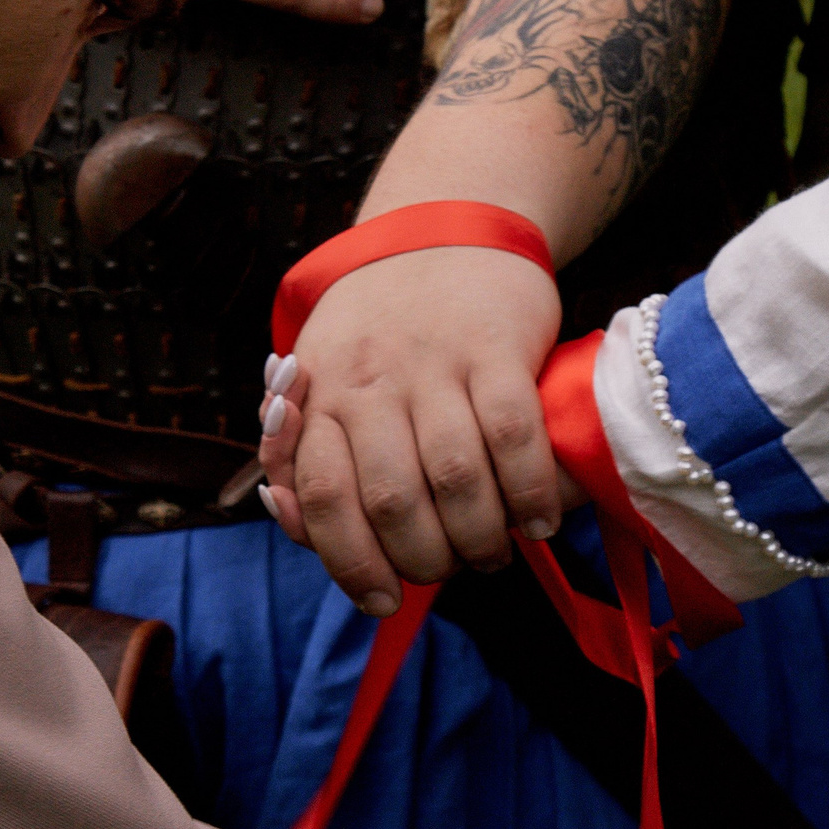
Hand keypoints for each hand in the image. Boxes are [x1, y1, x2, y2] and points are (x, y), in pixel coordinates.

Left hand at [257, 247, 569, 612]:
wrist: (446, 228)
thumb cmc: (379, 328)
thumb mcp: (319, 376)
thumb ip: (299, 454)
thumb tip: (291, 522)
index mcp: (319, 391)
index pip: (322, 495)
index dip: (351, 563)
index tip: (383, 601)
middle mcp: (372, 376)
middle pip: (393, 499)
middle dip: (426, 559)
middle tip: (450, 570)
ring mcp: (436, 360)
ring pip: (455, 476)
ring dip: (479, 537)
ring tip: (492, 553)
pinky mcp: (498, 345)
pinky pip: (514, 434)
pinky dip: (528, 492)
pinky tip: (537, 521)